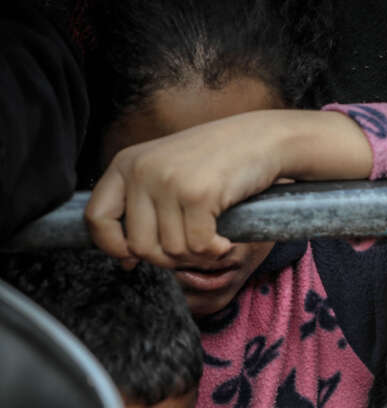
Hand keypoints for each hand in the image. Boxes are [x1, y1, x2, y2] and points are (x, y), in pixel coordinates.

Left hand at [85, 109, 371, 268]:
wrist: (263, 139)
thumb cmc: (219, 162)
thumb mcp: (169, 174)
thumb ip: (144, 208)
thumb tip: (127, 261)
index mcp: (126, 164)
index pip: (96, 218)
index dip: (113, 247)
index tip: (133, 258)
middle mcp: (141, 170)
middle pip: (139, 245)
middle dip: (168, 259)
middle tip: (192, 249)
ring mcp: (168, 181)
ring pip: (171, 250)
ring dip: (197, 256)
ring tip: (213, 239)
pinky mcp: (197, 194)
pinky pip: (197, 247)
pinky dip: (215, 251)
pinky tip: (225, 240)